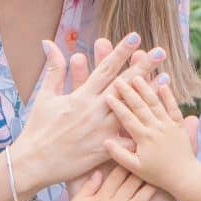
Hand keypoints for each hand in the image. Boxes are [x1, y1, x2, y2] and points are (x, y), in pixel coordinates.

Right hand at [10, 32, 148, 195]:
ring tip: (166, 79)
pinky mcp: (103, 151)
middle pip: (123, 85)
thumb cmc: (38, 129)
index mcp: (81, 97)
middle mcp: (94, 111)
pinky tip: (159, 121)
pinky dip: (142, 131)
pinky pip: (127, 141)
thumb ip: (53, 69)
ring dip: (149, 94)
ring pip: (131, 110)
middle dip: (143, 67)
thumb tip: (49, 42)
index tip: (135, 37)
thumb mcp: (44, 96)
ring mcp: (101, 131)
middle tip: (160, 52)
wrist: (34, 163)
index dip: (121, 52)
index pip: (105, 70)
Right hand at [58, 164, 168, 200]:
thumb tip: (98, 172)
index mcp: (101, 196)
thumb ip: (89, 186)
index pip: (117, 175)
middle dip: (143, 173)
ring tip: (163, 182)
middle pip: (131, 184)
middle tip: (155, 164)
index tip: (137, 155)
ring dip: (152, 191)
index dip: (128, 164)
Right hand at [104, 72, 196, 194]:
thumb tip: (105, 140)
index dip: (117, 106)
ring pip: (155, 103)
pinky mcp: (179, 125)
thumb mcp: (135, 168)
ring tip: (137, 76)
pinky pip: (174, 108)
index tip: (108, 96)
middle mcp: (156, 128)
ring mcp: (168, 125)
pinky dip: (169, 96)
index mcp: (143, 138)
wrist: (183, 176)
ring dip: (146, 89)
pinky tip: (163, 85)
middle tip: (119, 80)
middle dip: (128, 92)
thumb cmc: (157, 174)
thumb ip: (119, 154)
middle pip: (140, 106)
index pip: (127, 118)